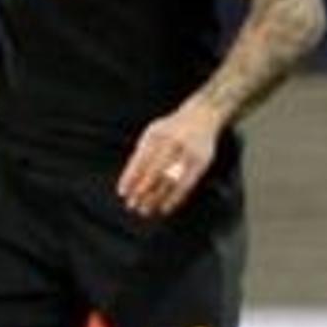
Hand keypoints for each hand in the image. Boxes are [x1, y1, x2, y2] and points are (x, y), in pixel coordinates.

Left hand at [117, 99, 225, 219]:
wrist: (203, 115)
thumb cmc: (172, 127)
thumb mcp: (153, 132)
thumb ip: (141, 152)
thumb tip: (129, 178)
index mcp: (156, 136)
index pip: (140, 161)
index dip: (130, 178)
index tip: (123, 193)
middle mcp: (172, 144)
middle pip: (154, 173)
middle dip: (141, 191)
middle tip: (132, 205)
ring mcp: (188, 154)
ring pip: (169, 181)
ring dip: (156, 198)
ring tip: (145, 210)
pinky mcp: (201, 163)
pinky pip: (187, 184)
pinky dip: (175, 198)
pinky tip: (165, 208)